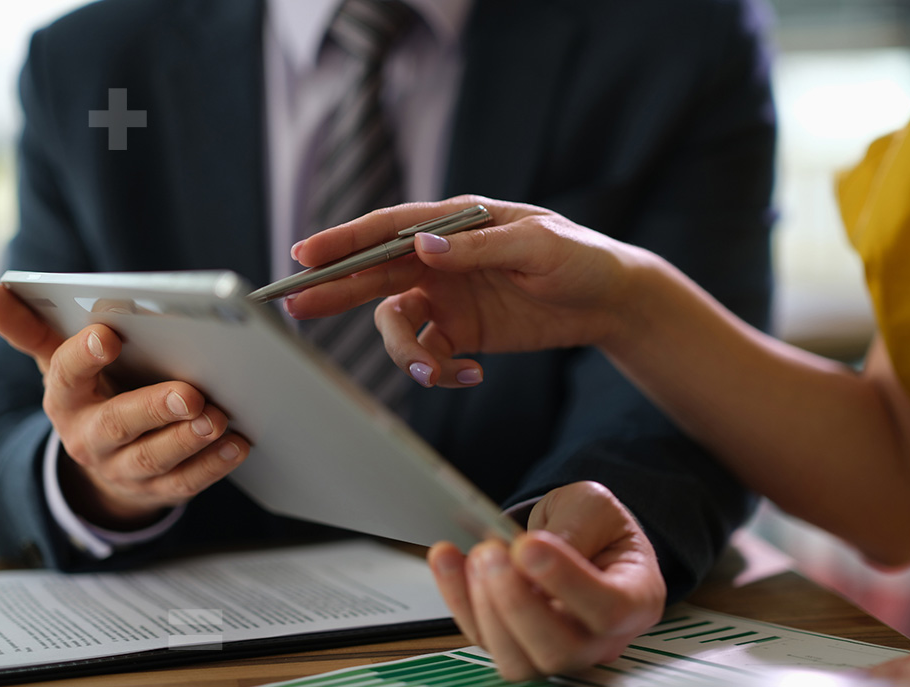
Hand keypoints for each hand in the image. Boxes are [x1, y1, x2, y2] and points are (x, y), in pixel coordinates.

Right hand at [0, 285, 248, 528]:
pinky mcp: (158, 490)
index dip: (84, 356)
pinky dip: (213, 465)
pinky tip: (237, 444)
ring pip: (154, 459)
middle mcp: (89, 438)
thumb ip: (30, 325)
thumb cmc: (91, 391)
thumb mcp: (60, 359)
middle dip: (153, 408)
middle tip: (189, 392)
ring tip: (217, 418)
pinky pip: (185, 482)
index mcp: (65, 399)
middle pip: (117, 424)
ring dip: (187, 440)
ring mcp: (123, 469)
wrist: (104, 459)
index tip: (108, 334)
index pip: (66, 375)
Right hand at [285, 195, 652, 387]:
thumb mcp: (537, 246)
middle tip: (299, 307)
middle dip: (337, 290)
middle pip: (376, 274)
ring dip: (403, 350)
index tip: (306, 256)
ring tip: (428, 371)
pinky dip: (441, 370)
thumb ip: (478, 248)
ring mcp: (450, 298)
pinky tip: (473, 374)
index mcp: (456, 223)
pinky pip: (431, 354)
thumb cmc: (580, 257)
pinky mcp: (464, 333)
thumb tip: (422, 248)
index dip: (345, 242)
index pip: (390, 229)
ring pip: (399, 324)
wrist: (610, 300)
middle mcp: (442, 260)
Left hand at [426, 481, 665, 680]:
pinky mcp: (515, 644)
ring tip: (474, 555)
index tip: (529, 546)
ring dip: (484, 608)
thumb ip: (573, 529)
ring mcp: (557, 648)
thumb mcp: (594, 507)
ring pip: (518, 660)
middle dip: (516, 603)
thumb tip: (533, 553)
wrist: (579, 533)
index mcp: (635, 598)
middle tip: (492, 553)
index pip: (608, 609)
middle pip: (559, 649)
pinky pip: (483, 638)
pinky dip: (458, 599)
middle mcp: (599, 638)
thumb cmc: (597, 524)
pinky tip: (448, 560)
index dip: (566, 584)